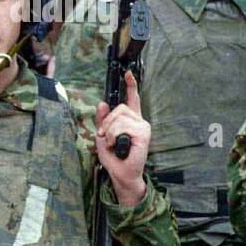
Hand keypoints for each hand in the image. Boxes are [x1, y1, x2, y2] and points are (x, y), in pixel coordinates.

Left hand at [95, 70, 149, 206]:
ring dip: (108, 131)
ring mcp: (143, 127)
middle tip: (103, 136)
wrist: (121, 173)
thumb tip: (102, 103)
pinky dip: (113, 135)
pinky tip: (116, 145)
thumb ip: (103, 120)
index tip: (128, 73)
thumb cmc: (113, 156)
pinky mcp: (143, 133)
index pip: (132, 99)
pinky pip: (122, 126)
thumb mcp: (102, 135)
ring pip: (119, 117)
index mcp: (131, 120)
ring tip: (110, 143)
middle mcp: (139, 121)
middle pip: (119, 108)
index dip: (131, 85)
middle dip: (106, 122)